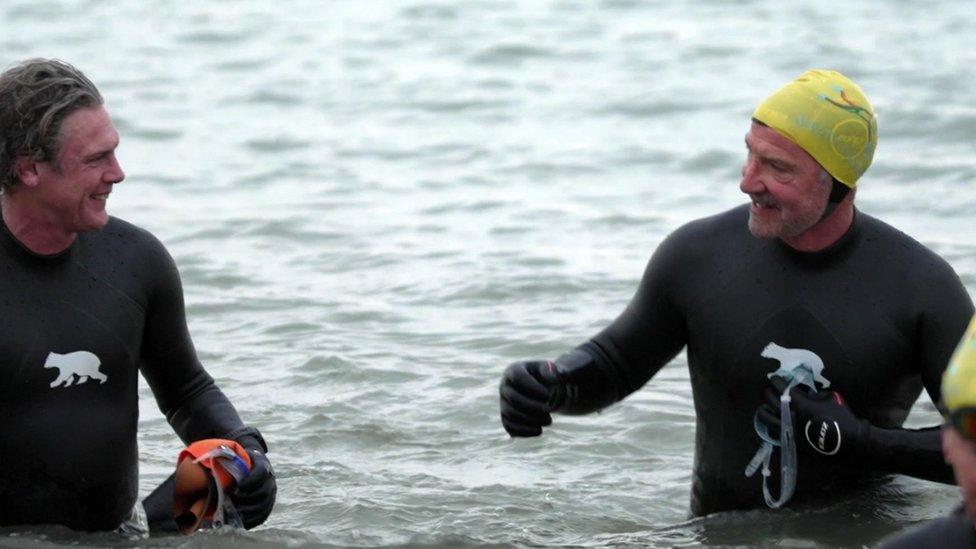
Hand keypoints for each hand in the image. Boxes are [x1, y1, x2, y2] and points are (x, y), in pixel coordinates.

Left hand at [230, 448, 276, 528]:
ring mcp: (271, 495)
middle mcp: (270, 481)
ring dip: (246, 511)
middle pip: (263, 493)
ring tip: (230, 512)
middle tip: (229, 501)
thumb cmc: (240, 462)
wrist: (252, 467)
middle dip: (245, 499)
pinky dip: (250, 521)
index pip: (261, 473)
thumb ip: (229, 458)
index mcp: (263, 465)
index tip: (236, 488)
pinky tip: (237, 520)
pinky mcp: (267, 507)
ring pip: (263, 506)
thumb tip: (213, 461)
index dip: (250, 481)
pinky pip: (262, 517)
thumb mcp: (237, 456)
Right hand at [499, 360, 561, 436]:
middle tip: (549, 411)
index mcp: (514, 370)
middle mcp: (504, 386)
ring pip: (511, 414)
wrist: (541, 391)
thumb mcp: (551, 371)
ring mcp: (503, 402)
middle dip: (534, 407)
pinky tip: (539, 430)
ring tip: (548, 421)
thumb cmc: (546, 378)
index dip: (533, 387)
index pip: (518, 377)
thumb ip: (552, 371)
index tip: (547, 395)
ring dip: (531, 420)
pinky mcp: (505, 417)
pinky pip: (509, 427)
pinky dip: (524, 431)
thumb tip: (551, 376)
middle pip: (514, 398)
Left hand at [756, 384, 871, 457]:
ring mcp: (792, 431)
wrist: (849, 439)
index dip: (777, 382)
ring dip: (764, 411)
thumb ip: (814, 393)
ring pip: (769, 420)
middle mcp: (792, 417)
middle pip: (772, 402)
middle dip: (768, 393)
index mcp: (802, 404)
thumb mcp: (830, 396)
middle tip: (767, 389)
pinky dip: (772, 427)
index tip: (775, 378)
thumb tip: (804, 392)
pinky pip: (777, 433)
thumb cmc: (841, 415)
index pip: (783, 389)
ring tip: (762, 408)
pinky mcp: (794, 442)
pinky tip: (771, 423)